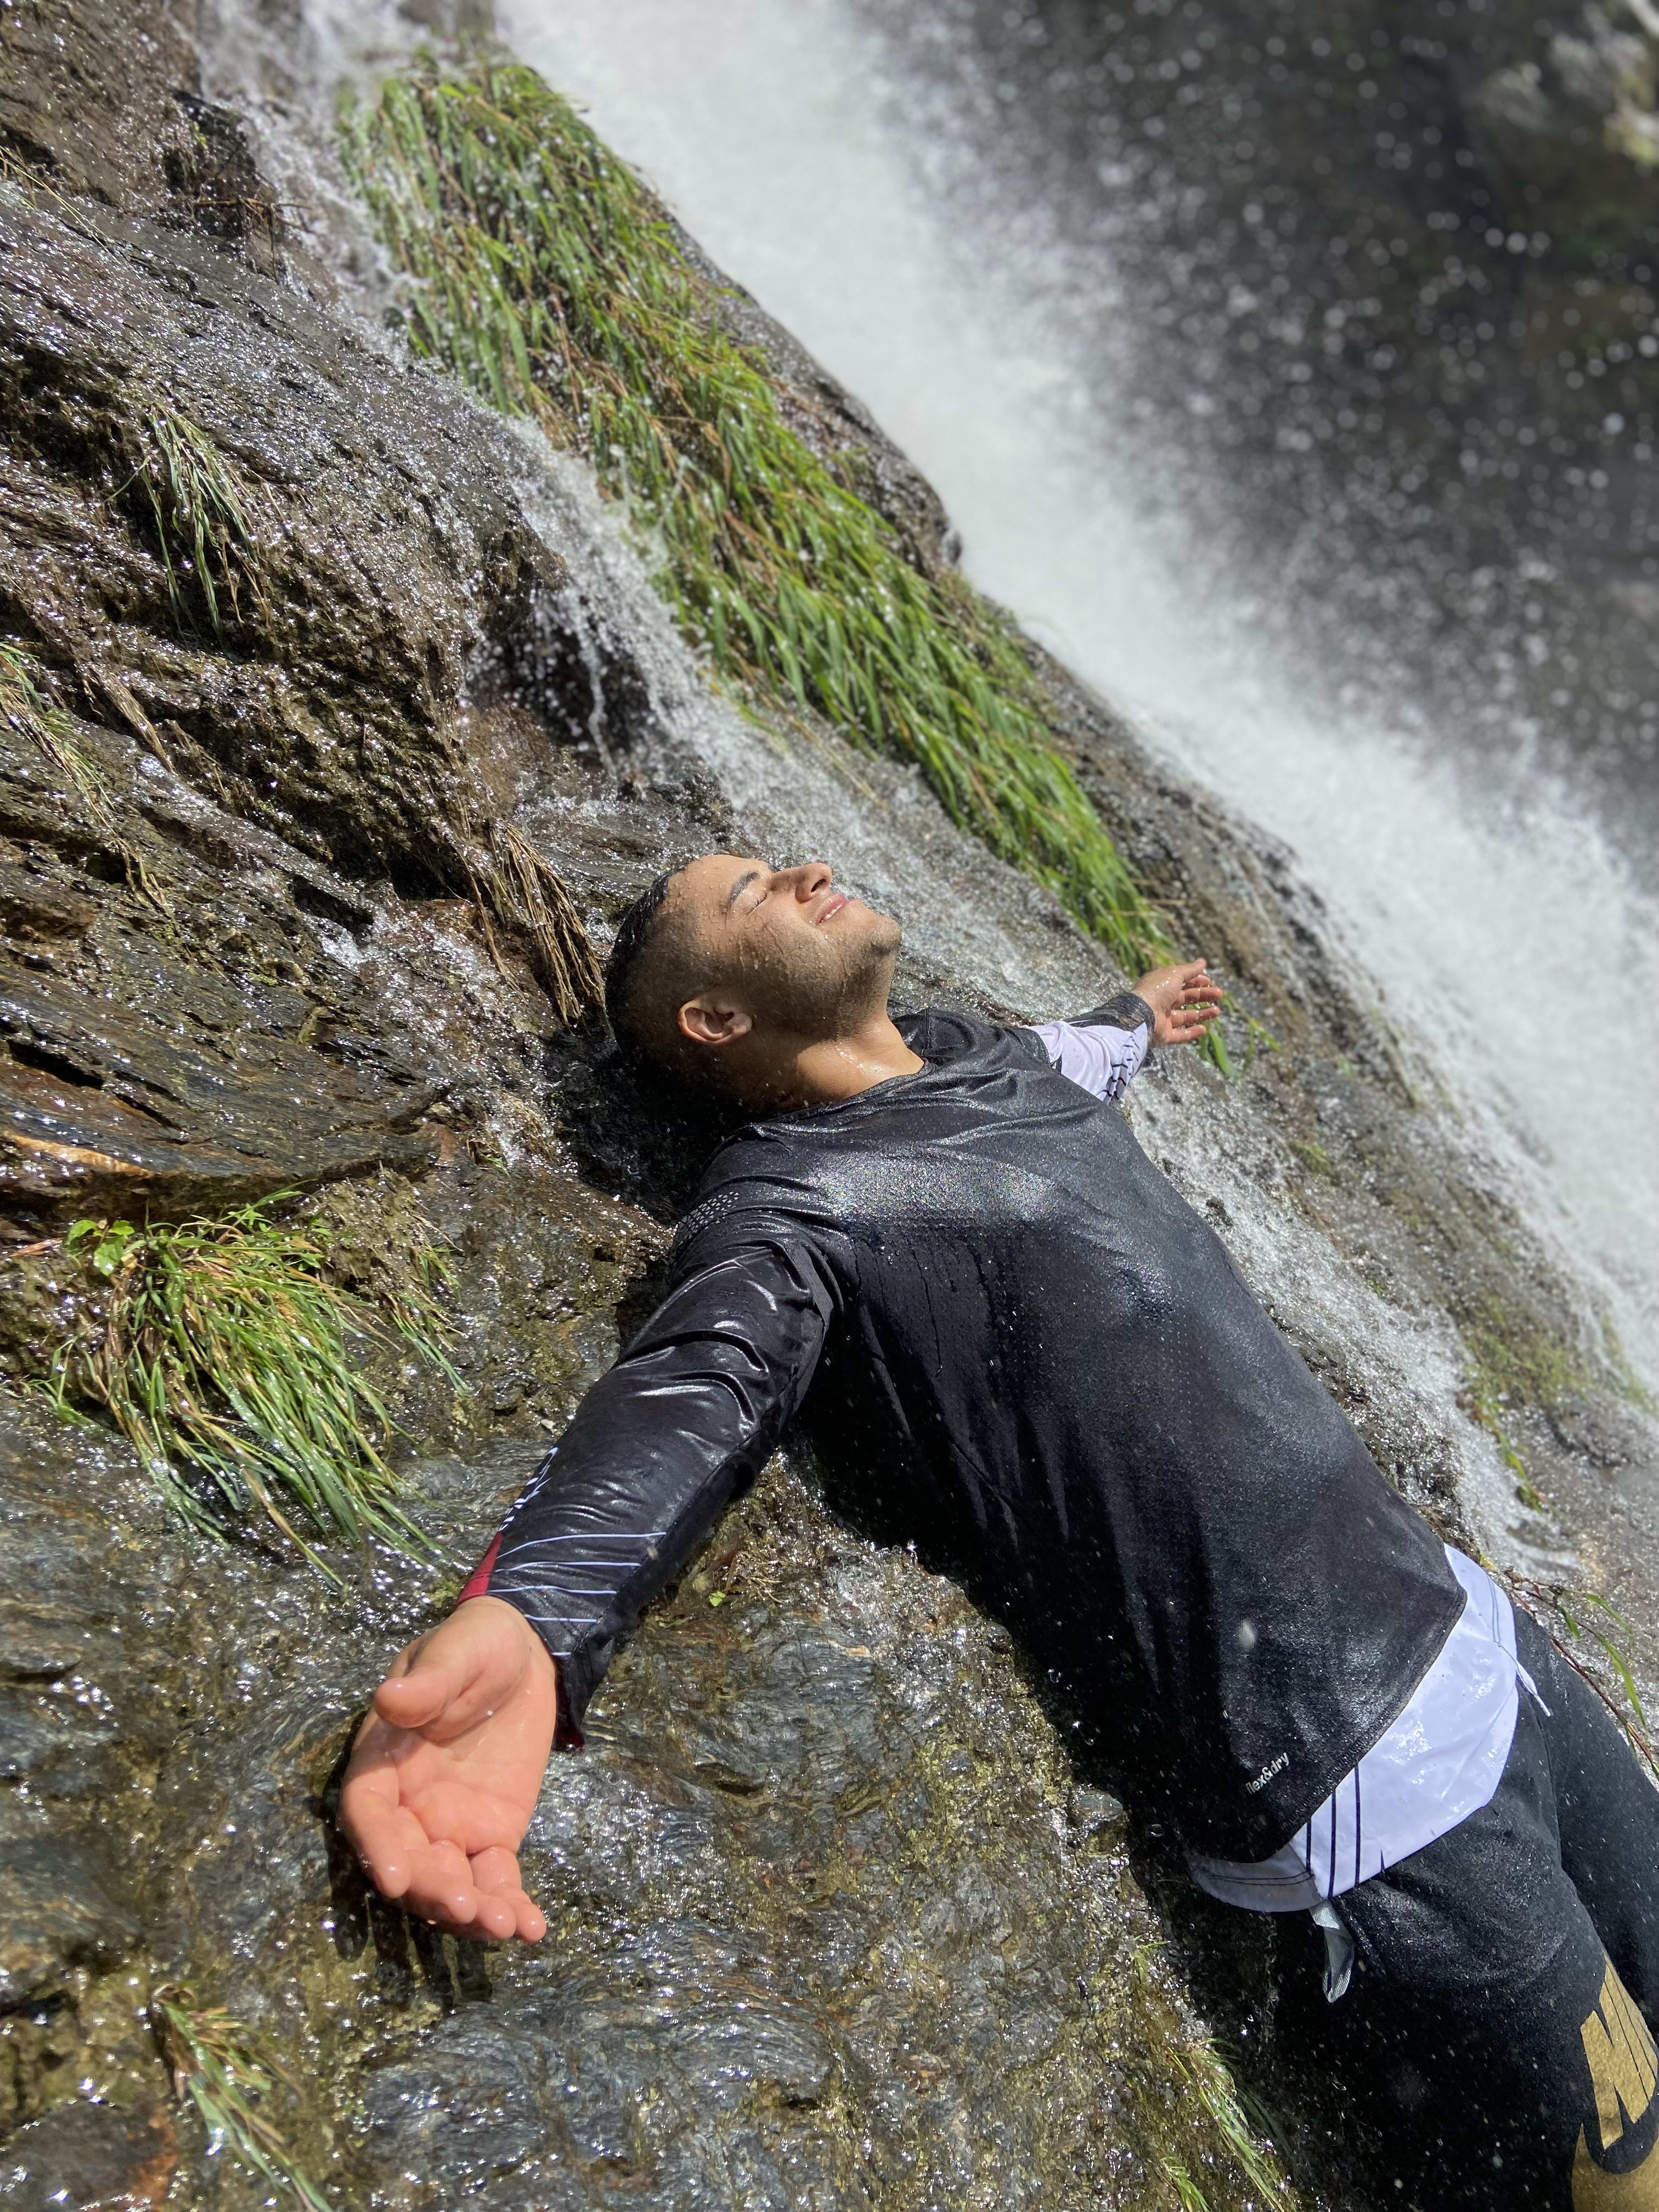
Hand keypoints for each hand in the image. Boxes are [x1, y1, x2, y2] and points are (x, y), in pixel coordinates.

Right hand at [339, 1596, 556, 1941]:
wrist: (527, 1653)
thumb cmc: (477, 1643)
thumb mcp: (456, 1650)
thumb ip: (428, 1683)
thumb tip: (389, 1696)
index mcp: (382, 1759)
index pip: (368, 1812)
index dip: (377, 1846)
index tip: (395, 1879)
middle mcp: (408, 1804)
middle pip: (407, 1860)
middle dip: (430, 1890)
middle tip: (464, 1906)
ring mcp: (449, 1827)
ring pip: (449, 1882)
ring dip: (471, 1912)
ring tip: (504, 1926)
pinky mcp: (491, 1837)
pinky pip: (495, 1880)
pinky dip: (510, 1907)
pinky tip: (532, 1929)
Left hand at [1132, 959, 1224, 1047]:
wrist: (1142, 1015)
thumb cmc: (1157, 990)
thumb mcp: (1174, 974)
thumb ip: (1190, 969)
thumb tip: (1203, 961)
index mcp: (1161, 985)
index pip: (1181, 982)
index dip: (1195, 981)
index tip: (1210, 981)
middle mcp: (1161, 1001)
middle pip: (1185, 998)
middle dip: (1203, 995)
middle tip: (1219, 994)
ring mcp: (1162, 1019)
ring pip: (1185, 1017)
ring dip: (1202, 1013)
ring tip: (1217, 1011)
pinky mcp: (1163, 1035)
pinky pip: (1180, 1035)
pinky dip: (1192, 1033)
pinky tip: (1204, 1029)